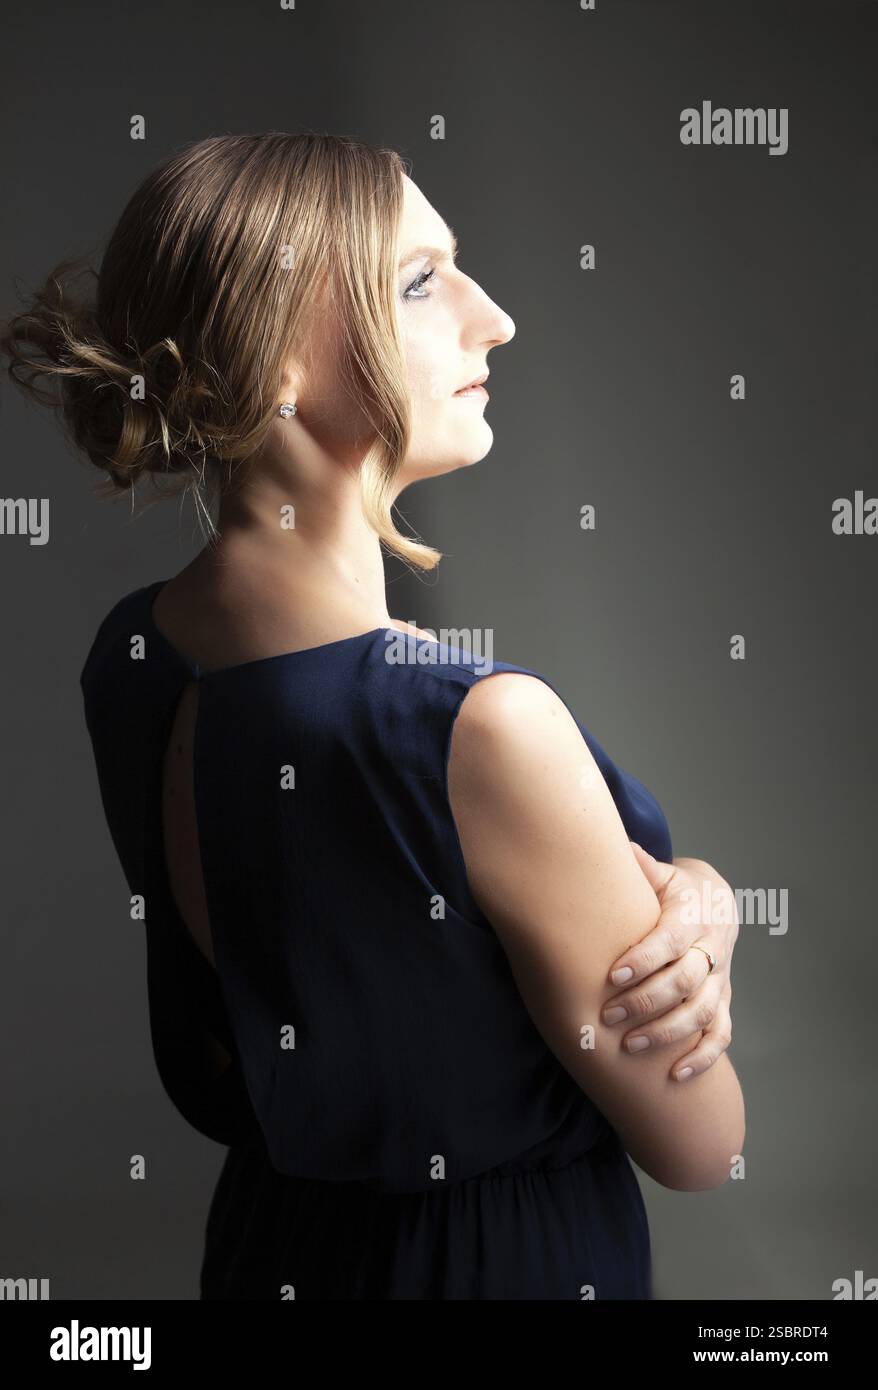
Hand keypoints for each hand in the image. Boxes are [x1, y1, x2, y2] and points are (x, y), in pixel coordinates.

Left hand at [602, 845, 737, 1080]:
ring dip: (668, 1033)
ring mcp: (720, 979)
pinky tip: (676, 1075)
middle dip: (647, 1001)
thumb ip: (639, 866)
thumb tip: (617, 845)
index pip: (671, 941)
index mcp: (693, 916)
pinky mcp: (723, 1002)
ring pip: (702, 1012)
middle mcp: (711, 949)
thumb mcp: (660, 873)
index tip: (612, 975)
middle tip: (608, 1016)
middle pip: (686, 982)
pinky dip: (703, 1058)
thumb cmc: (673, 890)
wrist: (715, 903)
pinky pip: (721, 1035)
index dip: (644, 959)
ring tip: (630, 1046)